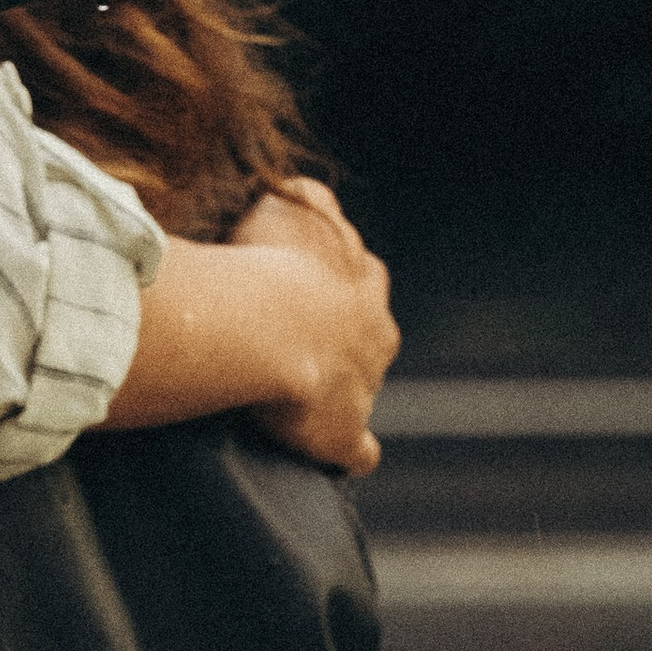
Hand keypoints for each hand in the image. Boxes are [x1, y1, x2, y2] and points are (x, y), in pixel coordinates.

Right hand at [232, 183, 397, 473]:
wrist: (274, 323)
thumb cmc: (274, 257)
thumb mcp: (289, 203)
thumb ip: (297, 198)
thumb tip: (290, 194)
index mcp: (365, 280)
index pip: (359, 278)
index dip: (329, 286)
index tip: (297, 289)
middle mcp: (377, 332)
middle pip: (371, 336)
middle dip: (345, 340)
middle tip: (299, 343)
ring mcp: (366, 386)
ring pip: (365, 388)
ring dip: (341, 392)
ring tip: (301, 398)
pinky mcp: (345, 434)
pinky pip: (356, 452)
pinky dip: (346, 453)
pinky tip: (329, 456)